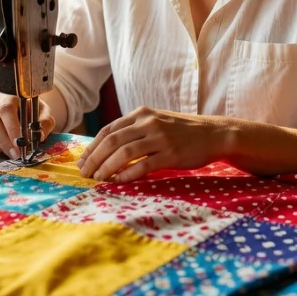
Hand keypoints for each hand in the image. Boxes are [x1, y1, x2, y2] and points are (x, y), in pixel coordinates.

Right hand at [0, 92, 55, 159]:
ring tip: (10, 149)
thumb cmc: (31, 110)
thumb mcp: (43, 113)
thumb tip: (38, 136)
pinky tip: (1, 146)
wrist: (21, 107)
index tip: (20, 143)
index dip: (12, 128)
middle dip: (4, 142)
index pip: (6, 110)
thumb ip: (44, 123)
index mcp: (9, 94)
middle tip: (15, 154)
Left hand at [77, 107, 230, 181]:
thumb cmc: (182, 131)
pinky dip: (127, 175)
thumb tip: (106, 149)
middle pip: (112, 141)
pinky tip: (118, 182)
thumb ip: (134, 130)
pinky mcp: (171, 154)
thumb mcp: (156, 122)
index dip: (92, 146)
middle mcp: (148, 123)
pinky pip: (143, 166)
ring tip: (98, 179)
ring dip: (107, 168)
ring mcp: (160, 138)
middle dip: (95, 159)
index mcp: (141, 114)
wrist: (213, 134)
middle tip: (85, 173)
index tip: (82, 161)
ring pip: (124, 153)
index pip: (109, 130)